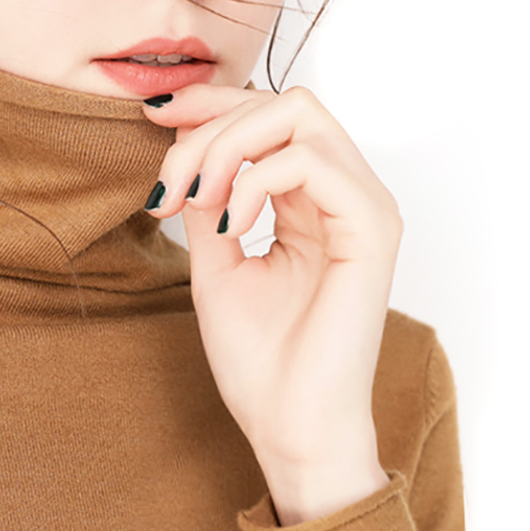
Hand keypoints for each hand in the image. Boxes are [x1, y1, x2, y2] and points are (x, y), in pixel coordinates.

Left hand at [142, 84, 402, 522]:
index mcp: (314, 202)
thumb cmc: (261, 360)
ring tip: (196, 201)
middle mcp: (346, 194)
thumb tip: (186, 151)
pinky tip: (230, 228)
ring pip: (298, 116)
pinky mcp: (372, 228)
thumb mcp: (216, 264)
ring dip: (228, 147)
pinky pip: (309, 162)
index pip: (272, 117)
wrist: (291, 427)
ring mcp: (365, 207)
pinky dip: (253, 182)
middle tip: (170, 183)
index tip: (157, 117)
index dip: (214, 103)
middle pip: (284, 104)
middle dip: (211, 126)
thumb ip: (208, 202)